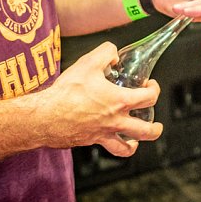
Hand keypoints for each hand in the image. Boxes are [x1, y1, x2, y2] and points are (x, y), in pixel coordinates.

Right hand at [35, 42, 162, 156]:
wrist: (45, 116)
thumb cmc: (66, 92)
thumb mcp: (88, 62)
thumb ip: (106, 52)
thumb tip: (113, 55)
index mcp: (119, 101)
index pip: (149, 98)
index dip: (154, 90)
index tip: (150, 85)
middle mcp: (115, 121)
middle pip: (146, 130)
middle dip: (155, 127)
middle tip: (155, 122)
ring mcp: (102, 134)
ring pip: (127, 148)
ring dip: (136, 143)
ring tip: (137, 139)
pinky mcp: (89, 141)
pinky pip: (106, 149)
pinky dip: (112, 146)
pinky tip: (110, 140)